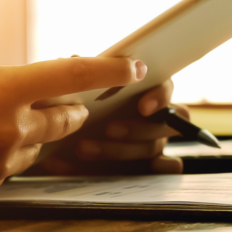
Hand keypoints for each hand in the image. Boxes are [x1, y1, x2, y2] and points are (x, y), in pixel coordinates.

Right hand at [0, 52, 147, 202]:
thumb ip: (4, 76)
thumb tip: (32, 87)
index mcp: (5, 90)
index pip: (73, 76)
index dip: (110, 69)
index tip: (133, 67)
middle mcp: (9, 131)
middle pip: (66, 121)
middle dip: (71, 109)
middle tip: (67, 102)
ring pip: (37, 149)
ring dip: (28, 135)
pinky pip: (8, 171)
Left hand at [33, 79, 185, 175]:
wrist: (65, 143)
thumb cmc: (80, 107)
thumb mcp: (78, 90)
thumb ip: (82, 76)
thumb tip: (75, 59)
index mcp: (146, 91)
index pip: (166, 88)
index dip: (159, 96)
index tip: (142, 106)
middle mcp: (156, 118)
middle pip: (163, 123)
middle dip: (136, 128)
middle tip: (109, 129)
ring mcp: (154, 143)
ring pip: (154, 147)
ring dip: (122, 149)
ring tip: (86, 148)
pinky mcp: (148, 167)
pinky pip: (165, 170)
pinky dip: (155, 171)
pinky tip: (133, 173)